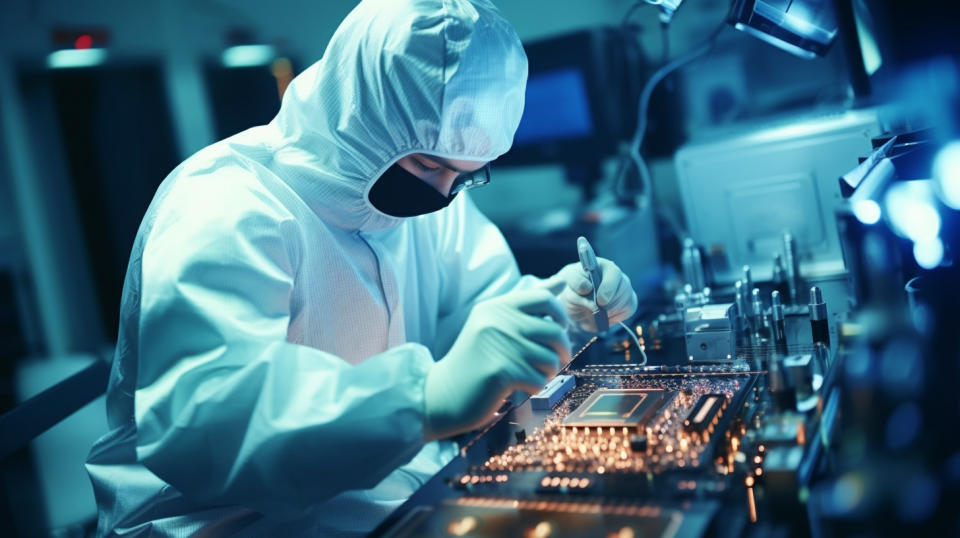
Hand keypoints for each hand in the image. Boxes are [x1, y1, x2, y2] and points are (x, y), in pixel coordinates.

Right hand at [423, 289, 570, 440]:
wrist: (443, 394)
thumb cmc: (476, 360)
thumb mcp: (495, 324)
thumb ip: (527, 306)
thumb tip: (562, 282)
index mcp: (495, 306)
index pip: (543, 298)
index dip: (560, 315)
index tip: (558, 331)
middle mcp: (497, 321)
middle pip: (554, 330)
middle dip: (561, 351)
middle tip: (554, 362)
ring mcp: (499, 345)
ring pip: (551, 359)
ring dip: (548, 372)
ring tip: (531, 375)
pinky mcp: (501, 372)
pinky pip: (539, 380)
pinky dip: (534, 388)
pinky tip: (519, 387)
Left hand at [554, 258, 637, 332]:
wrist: (577, 306)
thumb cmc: (573, 290)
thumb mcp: (569, 284)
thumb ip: (576, 283)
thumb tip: (587, 288)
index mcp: (602, 266)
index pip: (613, 273)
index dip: (608, 287)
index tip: (600, 301)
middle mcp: (617, 276)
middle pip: (623, 289)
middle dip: (609, 303)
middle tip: (596, 309)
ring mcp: (624, 288)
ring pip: (626, 301)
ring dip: (610, 311)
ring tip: (596, 312)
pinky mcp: (628, 302)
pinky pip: (629, 310)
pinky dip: (616, 317)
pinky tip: (604, 316)